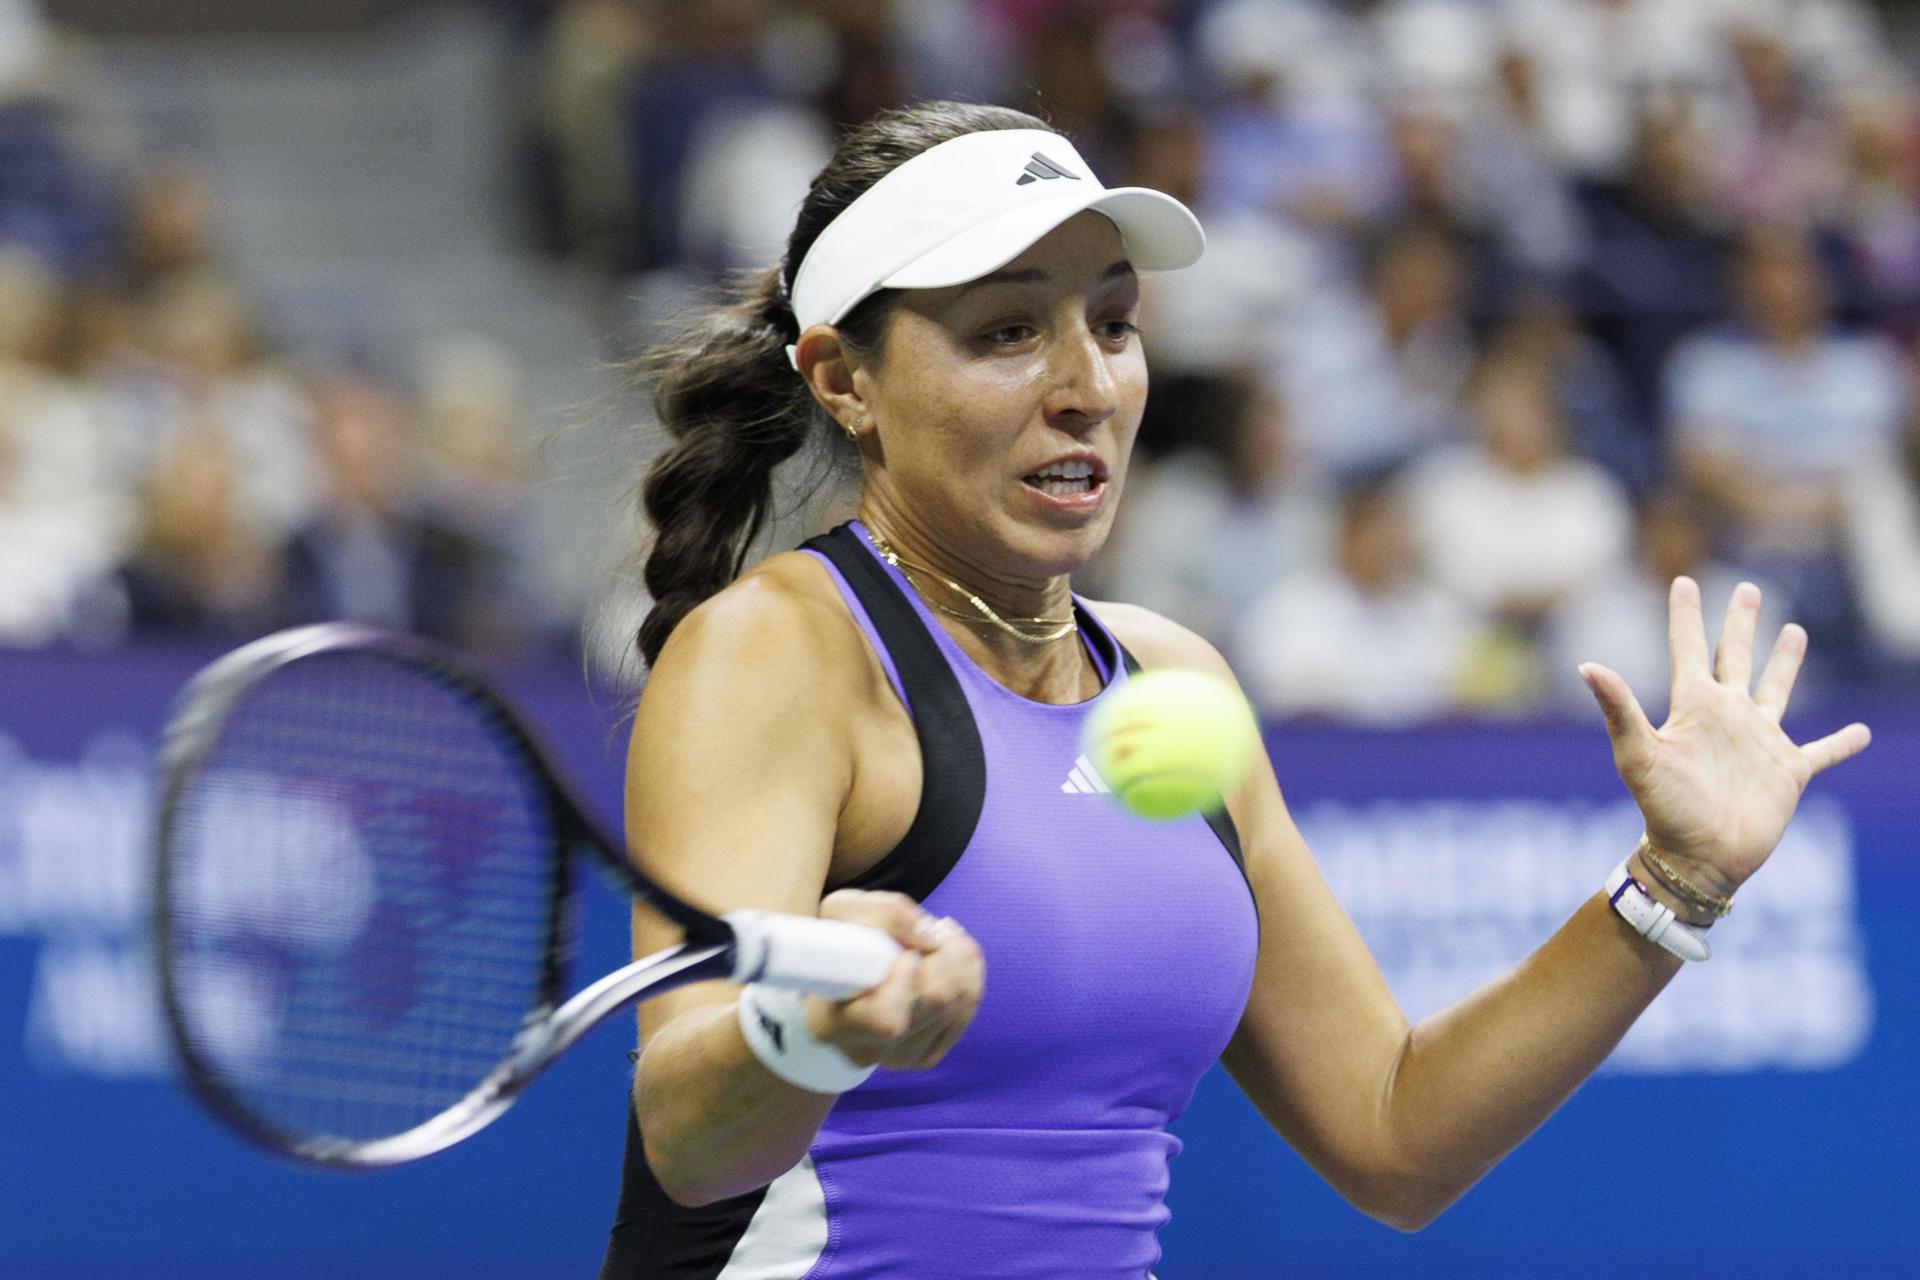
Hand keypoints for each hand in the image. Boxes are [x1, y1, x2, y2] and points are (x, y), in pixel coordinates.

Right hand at [805, 888, 984, 1069]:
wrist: (832, 977)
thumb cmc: (835, 942)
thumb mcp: (843, 911)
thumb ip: (888, 916)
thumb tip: (932, 938)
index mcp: (833, 1023)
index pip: (888, 1018)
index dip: (907, 980)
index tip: (905, 952)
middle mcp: (868, 1050)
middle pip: (934, 1004)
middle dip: (944, 955)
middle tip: (933, 929)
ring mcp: (899, 1057)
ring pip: (956, 1006)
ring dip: (960, 960)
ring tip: (942, 935)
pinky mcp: (925, 1054)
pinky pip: (966, 1012)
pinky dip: (969, 976)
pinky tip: (953, 955)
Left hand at [1578, 578, 1870, 895]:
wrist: (1696, 857)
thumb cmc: (1664, 807)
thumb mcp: (1638, 753)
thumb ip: (1618, 708)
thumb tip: (1586, 665)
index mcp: (1694, 706)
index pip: (1688, 648)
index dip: (1685, 615)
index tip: (1683, 581)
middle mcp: (1727, 716)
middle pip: (1735, 657)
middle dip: (1741, 624)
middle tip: (1748, 588)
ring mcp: (1759, 742)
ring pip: (1776, 690)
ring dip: (1786, 663)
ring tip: (1796, 631)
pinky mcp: (1788, 772)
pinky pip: (1821, 752)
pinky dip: (1840, 743)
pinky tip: (1860, 732)